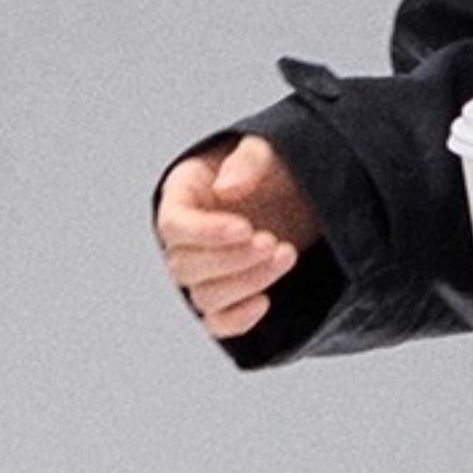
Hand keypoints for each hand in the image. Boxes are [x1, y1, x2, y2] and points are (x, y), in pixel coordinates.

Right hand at [155, 135, 322, 339]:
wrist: (299, 193)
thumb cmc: (275, 165)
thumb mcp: (268, 150)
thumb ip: (248, 162)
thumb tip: (226, 189)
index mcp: (184, 195)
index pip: (174, 225)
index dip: (205, 233)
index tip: (245, 228)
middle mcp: (186, 237)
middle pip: (184, 266)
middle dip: (232, 259)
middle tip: (273, 242)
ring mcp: (205, 270)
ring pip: (204, 295)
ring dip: (245, 283)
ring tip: (286, 255)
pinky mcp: (227, 295)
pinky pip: (217, 322)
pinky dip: (236, 320)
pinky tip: (265, 302)